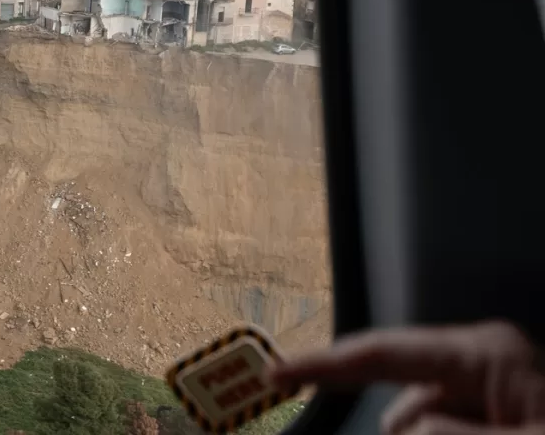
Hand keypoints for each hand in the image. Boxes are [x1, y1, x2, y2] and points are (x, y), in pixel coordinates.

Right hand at [269, 321, 544, 434]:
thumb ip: (444, 433)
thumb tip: (402, 426)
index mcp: (486, 356)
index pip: (381, 353)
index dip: (322, 364)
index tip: (274, 376)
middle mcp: (486, 367)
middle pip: (406, 407)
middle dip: (405, 433)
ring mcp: (497, 397)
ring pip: (426, 427)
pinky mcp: (504, 420)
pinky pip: (450, 432)